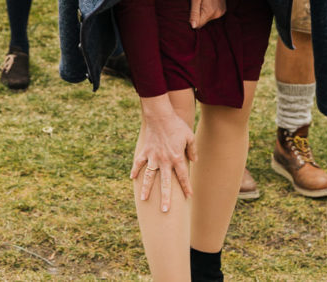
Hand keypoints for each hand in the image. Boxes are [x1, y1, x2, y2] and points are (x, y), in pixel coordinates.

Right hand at [130, 96, 196, 211]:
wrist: (160, 116)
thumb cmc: (177, 126)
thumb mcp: (189, 137)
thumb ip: (192, 150)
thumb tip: (194, 160)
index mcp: (177, 158)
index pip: (183, 177)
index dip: (187, 187)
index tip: (189, 197)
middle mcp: (165, 161)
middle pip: (166, 183)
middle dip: (166, 198)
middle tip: (165, 211)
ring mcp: (153, 157)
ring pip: (150, 176)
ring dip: (147, 188)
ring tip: (144, 200)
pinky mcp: (145, 151)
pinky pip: (139, 163)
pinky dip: (135, 170)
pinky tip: (132, 178)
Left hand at [189, 0, 227, 28]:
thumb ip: (194, 12)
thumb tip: (193, 26)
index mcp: (210, 12)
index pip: (198, 24)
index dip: (192, 19)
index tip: (191, 9)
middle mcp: (217, 14)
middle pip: (203, 22)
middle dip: (198, 15)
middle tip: (197, 3)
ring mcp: (221, 12)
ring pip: (207, 19)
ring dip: (203, 13)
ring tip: (203, 1)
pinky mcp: (223, 10)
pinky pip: (212, 15)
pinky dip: (208, 11)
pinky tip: (207, 2)